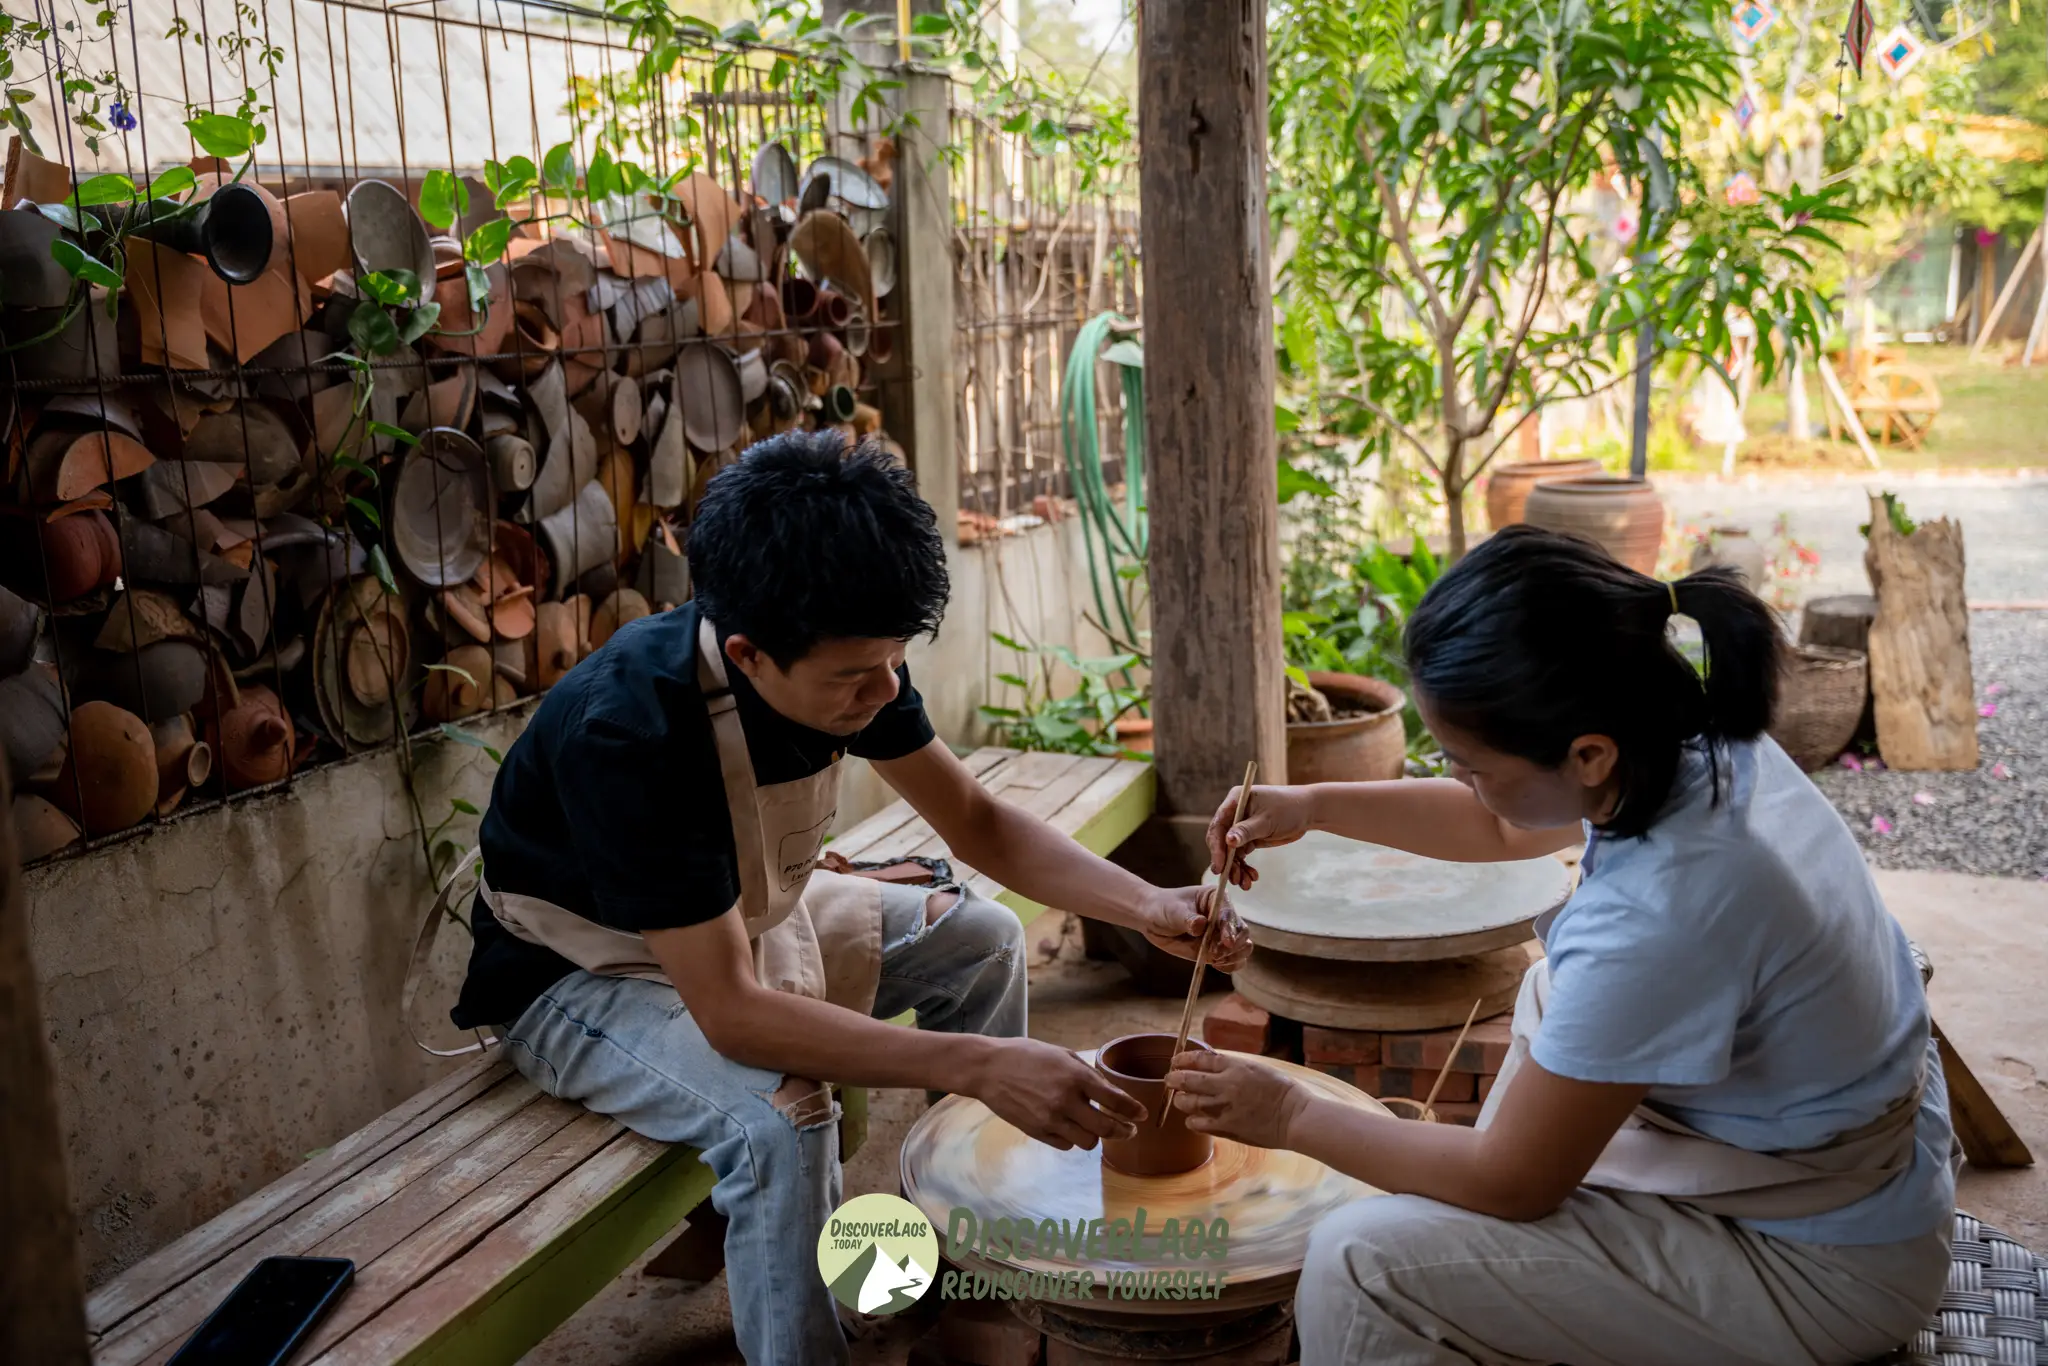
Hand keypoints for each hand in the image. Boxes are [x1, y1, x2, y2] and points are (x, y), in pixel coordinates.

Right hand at [970, 1037, 1146, 1149]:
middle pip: (1106, 1128)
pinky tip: (1071, 1127)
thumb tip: (1109, 1092)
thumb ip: (1087, 1073)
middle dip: (1123, 1131)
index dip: (1133, 1110)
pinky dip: (1072, 1139)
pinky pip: (1066, 1145)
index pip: (1115, 1100)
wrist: (989, 1069)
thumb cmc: (1026, 1055)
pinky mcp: (1037, 1132)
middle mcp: (1066, 1101)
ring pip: (1087, 1142)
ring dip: (1096, 1136)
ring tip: (1096, 1128)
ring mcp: (1050, 1120)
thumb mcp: (1062, 1054)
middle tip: (1128, 1130)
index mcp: (1075, 1077)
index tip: (1142, 1116)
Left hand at [1136, 885, 1252, 971]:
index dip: (1230, 929)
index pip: (1230, 915)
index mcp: (1218, 899)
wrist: (1152, 919)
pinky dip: (1229, 966)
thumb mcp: (1174, 910)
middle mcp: (1225, 917)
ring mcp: (1222, 935)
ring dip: (1232, 957)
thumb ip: (1188, 918)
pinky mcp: (1217, 951)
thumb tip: (1201, 925)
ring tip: (1213, 958)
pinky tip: (1216, 965)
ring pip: (1242, 948)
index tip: (1226, 942)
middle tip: (1214, 953)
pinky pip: (1232, 961)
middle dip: (1232, 946)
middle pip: (1242, 933)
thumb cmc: (1164, 907)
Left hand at [1165, 1049, 1313, 1149]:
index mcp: (1236, 1066)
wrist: (1297, 1117)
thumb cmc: (1284, 1092)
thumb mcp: (1259, 1069)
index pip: (1201, 1058)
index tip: (1176, 1060)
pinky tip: (1192, 1121)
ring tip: (1179, 1100)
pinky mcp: (1227, 1128)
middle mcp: (1227, 1084)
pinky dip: (1192, 1121)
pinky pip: (1200, 1124)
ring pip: (1190, 1103)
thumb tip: (1215, 1067)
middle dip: (1174, 1079)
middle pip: (1189, 1079)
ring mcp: (1225, 1107)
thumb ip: (1236, 1068)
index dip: (1184, 1059)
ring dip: (1181, 1101)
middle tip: (1169, 1080)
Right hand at [1206, 784, 1315, 888]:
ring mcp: (1241, 827)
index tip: (1219, 867)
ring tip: (1245, 884)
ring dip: (1237, 868)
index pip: (1218, 826)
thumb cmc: (1288, 808)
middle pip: (1222, 841)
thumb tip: (1228, 841)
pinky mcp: (1250, 838)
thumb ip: (1246, 831)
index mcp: (1234, 802)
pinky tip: (1252, 877)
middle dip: (1227, 862)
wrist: (1307, 811)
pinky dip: (1245, 867)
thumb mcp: (1267, 821)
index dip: (1216, 847)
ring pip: (1231, 852)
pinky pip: (1242, 855)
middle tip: (1233, 879)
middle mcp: (1234, 814)